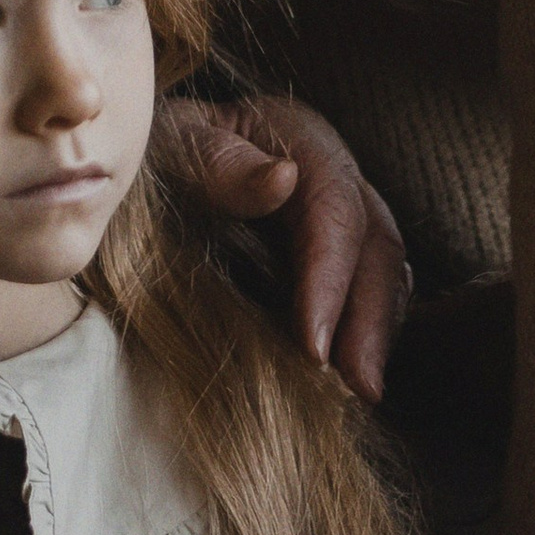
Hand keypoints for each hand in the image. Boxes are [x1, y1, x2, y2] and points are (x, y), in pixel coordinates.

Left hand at [169, 93, 411, 400]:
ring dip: (375, 333)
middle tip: (361, 388)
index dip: (332, 280)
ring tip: (360, 392)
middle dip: (371, 320)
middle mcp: (333, 176)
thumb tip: (284, 178)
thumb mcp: (174, 145)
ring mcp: (336, 215)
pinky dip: (363, 331)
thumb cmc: (158, 152)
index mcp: (301, 142)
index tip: (315, 347)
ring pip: (383, 270)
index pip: (336, 212)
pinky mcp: (330, 252)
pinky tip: (349, 374)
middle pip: (377, 244)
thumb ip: (221, 165)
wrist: (151, 160)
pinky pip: (365, 289)